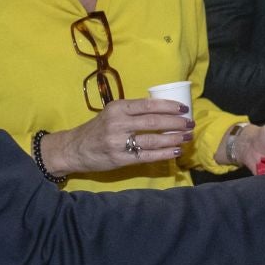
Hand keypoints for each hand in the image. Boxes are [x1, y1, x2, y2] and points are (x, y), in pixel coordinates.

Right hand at [40, 99, 192, 174]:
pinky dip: (164, 154)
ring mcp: (118, 142)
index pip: (148, 105)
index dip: (168, 106)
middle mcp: (117, 123)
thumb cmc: (98, 129)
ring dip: (173, 139)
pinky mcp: (120, 159)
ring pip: (152, 140)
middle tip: (190, 124)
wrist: (74, 148)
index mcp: (117, 108)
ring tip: (186, 137)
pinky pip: (147, 156)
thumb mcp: (112, 113)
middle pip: (153, 122)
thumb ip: (133, 112)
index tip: (184, 108)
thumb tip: (164, 110)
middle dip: (175, 123)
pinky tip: (176, 152)